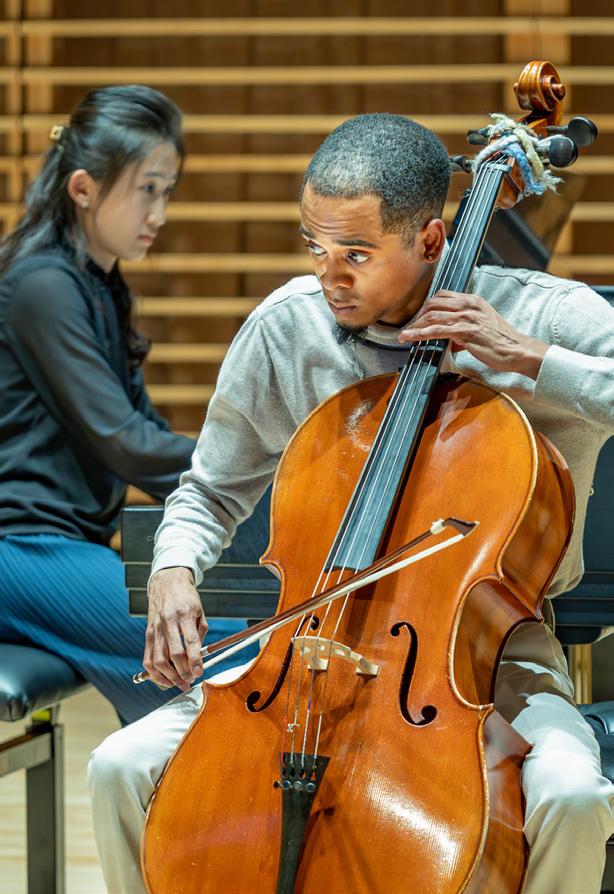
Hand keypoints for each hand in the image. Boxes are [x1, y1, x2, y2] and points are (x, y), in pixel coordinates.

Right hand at [144, 566, 207, 690]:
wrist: (166, 582)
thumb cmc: (186, 597)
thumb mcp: (200, 611)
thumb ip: (200, 634)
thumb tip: (199, 657)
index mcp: (184, 614)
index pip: (190, 642)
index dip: (195, 660)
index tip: (200, 673)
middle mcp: (168, 622)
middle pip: (174, 654)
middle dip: (183, 672)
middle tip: (190, 680)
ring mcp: (155, 628)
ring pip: (158, 660)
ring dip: (169, 677)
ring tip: (179, 683)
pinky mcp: (148, 633)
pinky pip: (147, 657)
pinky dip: (154, 673)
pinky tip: (164, 678)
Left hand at [398, 289, 547, 379]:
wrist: (517, 350)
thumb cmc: (501, 342)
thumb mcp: (483, 327)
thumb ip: (465, 327)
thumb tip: (452, 340)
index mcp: (473, 301)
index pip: (443, 296)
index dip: (427, 306)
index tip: (418, 317)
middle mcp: (469, 305)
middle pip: (433, 304)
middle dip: (418, 316)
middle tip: (410, 328)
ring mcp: (467, 317)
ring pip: (432, 316)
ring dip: (415, 326)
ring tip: (403, 336)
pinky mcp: (465, 332)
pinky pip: (437, 331)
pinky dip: (421, 334)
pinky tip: (411, 338)